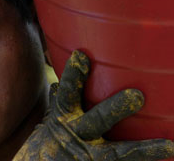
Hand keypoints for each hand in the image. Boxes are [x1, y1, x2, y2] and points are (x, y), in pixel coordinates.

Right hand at [14, 50, 173, 160]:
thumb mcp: (49, 121)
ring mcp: (86, 157)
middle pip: (98, 120)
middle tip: (138, 96)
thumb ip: (59, 102)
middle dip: (116, 108)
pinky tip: (166, 157)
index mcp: (62, 119)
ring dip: (144, 149)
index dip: (74, 76)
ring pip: (117, 154)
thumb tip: (59, 82)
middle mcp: (76, 136)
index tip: (82, 55)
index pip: (68, 94)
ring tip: (170, 147)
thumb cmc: (46, 144)